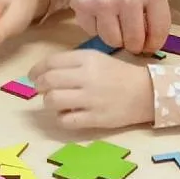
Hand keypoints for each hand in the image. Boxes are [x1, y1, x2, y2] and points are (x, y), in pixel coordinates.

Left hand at [27, 50, 154, 129]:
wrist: (146, 93)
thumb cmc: (118, 73)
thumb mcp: (96, 58)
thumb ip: (72, 62)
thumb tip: (44, 72)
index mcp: (87, 58)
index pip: (51, 62)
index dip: (37, 70)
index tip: (33, 76)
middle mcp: (87, 76)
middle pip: (48, 81)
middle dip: (38, 86)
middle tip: (40, 90)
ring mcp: (90, 99)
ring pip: (53, 100)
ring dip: (48, 102)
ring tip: (55, 102)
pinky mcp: (95, 118)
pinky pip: (66, 120)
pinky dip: (61, 118)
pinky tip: (67, 114)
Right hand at [65, 0, 170, 54]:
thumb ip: (153, 8)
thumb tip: (149, 43)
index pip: (159, 32)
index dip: (154, 44)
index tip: (148, 45)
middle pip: (134, 41)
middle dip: (132, 44)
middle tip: (128, 37)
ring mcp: (105, 3)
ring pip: (112, 40)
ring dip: (113, 36)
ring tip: (112, 20)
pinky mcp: (83, 5)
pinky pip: (91, 31)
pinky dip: (94, 26)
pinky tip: (97, 9)